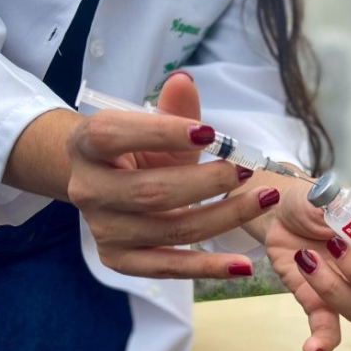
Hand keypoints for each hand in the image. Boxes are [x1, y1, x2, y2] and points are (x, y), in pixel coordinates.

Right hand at [66, 73, 279, 277]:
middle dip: (208, 182)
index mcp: (86, 144)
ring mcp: (103, 230)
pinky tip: (244, 265)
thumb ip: (173, 109)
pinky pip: (169, 268)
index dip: (162, 133)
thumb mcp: (154, 126)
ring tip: (264, 200)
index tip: (211, 133)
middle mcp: (87, 189)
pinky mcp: (120, 260)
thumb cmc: (137, 150)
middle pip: (151, 192)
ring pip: (170, 229)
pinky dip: (209, 268)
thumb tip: (185, 82)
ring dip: (224, 217)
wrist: (105, 183)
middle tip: (247, 170)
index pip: (114, 135)